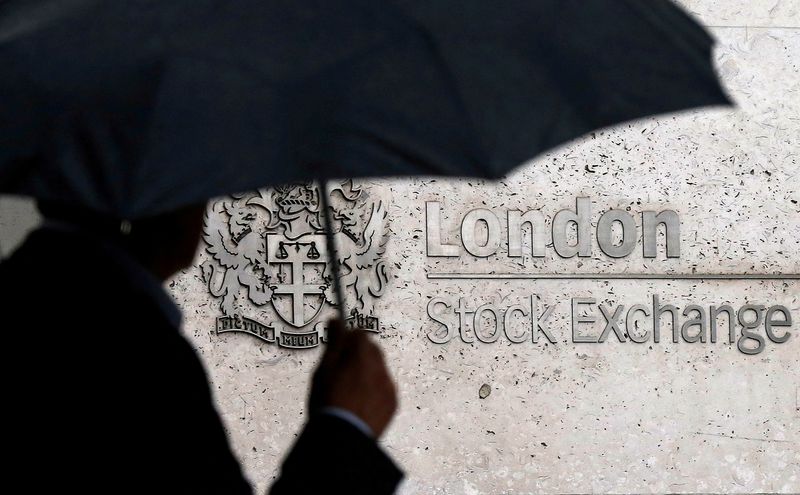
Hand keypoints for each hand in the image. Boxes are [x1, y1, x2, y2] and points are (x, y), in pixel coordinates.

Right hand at [309, 320, 396, 437]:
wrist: (342, 438)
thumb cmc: (328, 403)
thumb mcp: (323, 369)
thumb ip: (334, 342)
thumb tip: (336, 320)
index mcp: (362, 355)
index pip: (359, 334)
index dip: (347, 339)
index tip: (338, 347)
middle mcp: (379, 367)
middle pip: (372, 350)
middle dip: (359, 354)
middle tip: (341, 369)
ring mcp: (388, 386)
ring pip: (379, 369)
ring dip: (368, 372)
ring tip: (349, 390)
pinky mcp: (392, 403)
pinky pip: (385, 388)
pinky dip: (375, 390)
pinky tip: (360, 401)